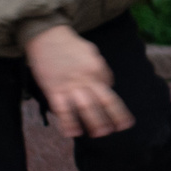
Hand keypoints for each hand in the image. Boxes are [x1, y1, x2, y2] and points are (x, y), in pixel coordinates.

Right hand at [24, 23, 133, 139]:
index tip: (123, 119)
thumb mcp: (92, 53)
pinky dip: (67, 121)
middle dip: (111, 116)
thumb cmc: (70, 46)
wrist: (47, 36)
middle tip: (116, 130)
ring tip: (99, 135)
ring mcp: (70, 84)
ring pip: (84, 106)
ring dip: (92, 121)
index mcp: (97, 68)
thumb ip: (100, 69)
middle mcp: (86, 77)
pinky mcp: (54, 89)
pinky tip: (72, 132)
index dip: (115, 105)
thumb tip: (107, 84)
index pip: (109, 89)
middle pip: (102, 100)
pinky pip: (62, 108)